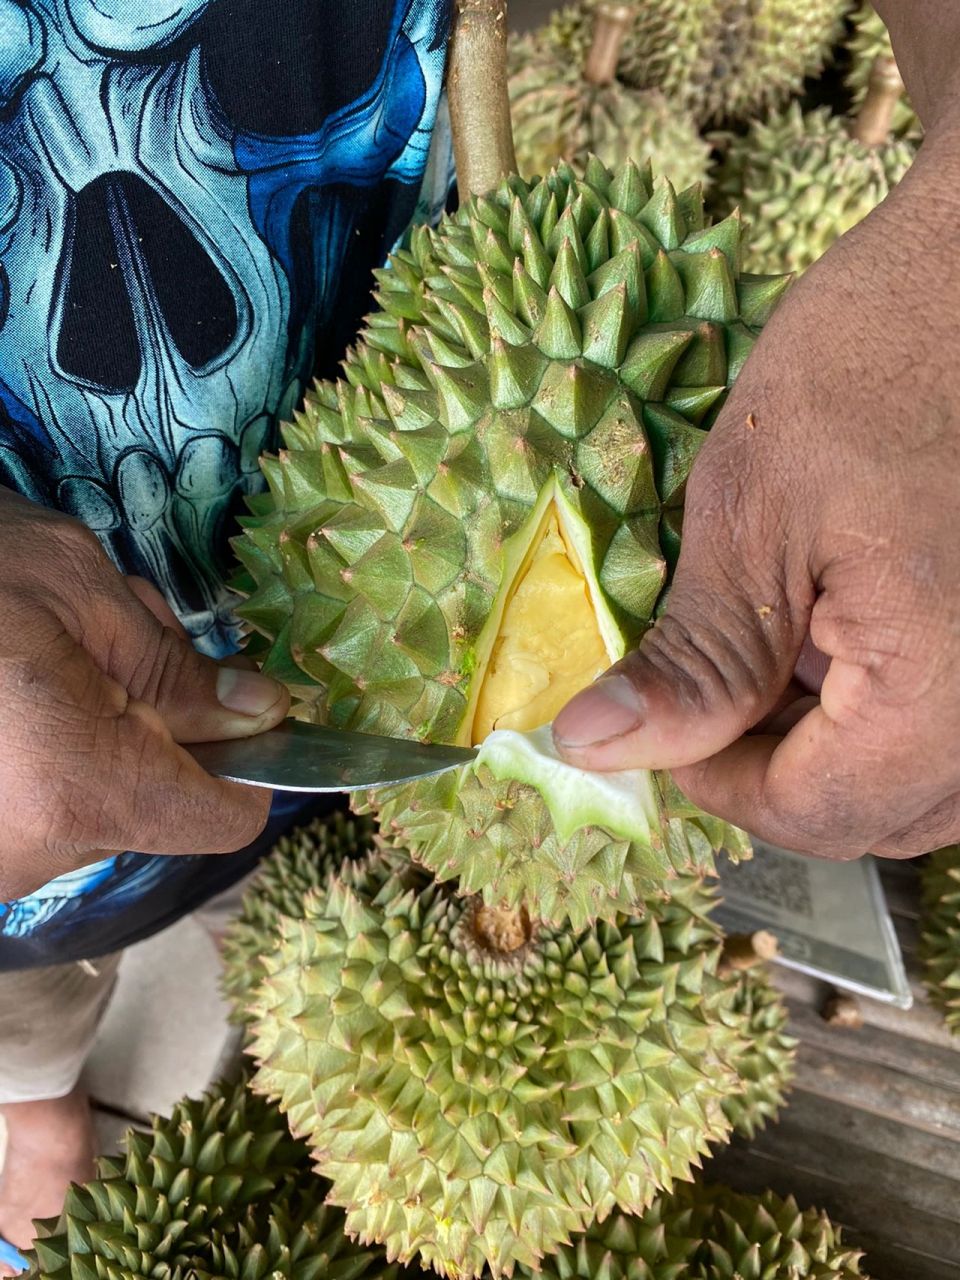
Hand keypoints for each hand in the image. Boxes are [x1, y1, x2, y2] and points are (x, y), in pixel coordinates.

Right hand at [0, 489, 288, 898]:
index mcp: (81, 788)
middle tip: (103, 648)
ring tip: (32, 666)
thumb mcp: (79, 591)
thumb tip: (260, 714)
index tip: (242, 716)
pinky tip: (6, 702)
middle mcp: (30, 853)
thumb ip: (177, 669)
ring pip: (92, 811)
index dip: (250, 766)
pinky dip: (41, 762)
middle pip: (154, 809)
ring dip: (92, 741)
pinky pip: (36, 815)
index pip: (223, 819)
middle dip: (154, 731)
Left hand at [553, 129, 959, 859]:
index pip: (813, 814)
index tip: (652, 720)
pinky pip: (948, 732)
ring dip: (823, 746)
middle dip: (766, 767)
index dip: (711, 781)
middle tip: (699, 686)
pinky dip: (877, 710)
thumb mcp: (752, 514)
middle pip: (871, 814)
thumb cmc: (875, 360)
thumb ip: (691, 660)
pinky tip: (829, 636)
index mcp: (948, 690)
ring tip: (767, 650)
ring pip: (914, 784)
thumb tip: (592, 748)